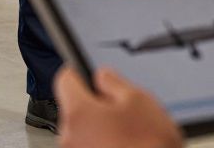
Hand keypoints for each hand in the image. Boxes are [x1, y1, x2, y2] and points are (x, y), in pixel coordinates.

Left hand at [54, 67, 182, 147]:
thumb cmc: (149, 146)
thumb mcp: (139, 100)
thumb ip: (114, 82)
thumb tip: (102, 77)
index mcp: (78, 112)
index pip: (64, 80)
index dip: (78, 73)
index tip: (85, 73)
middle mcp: (69, 137)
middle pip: (74, 109)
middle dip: (94, 106)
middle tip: (121, 111)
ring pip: (83, 131)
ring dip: (99, 129)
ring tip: (128, 135)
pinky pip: (89, 147)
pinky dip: (102, 145)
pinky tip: (124, 147)